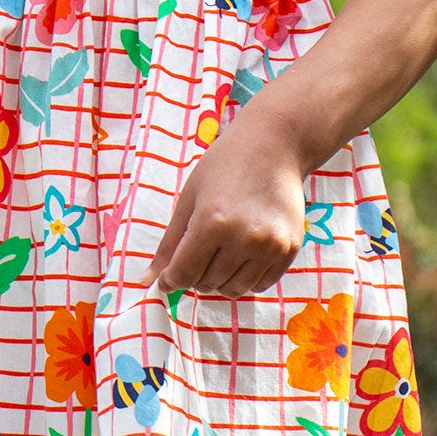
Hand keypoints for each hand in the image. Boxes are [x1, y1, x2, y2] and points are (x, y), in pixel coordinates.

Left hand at [137, 118, 307, 299]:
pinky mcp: (289, 249)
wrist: (273, 146)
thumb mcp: (188, 199)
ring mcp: (270, 246)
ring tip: (219, 253)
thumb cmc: (224, 167)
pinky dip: (245, 277)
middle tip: (199, 250)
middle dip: (195, 275)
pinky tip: (241, 253)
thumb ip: (169, 244)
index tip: (169, 275)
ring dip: (220, 279)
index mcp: (211, 223)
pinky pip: (261, 284)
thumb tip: (147, 282)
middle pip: (208, 283)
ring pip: (234, 289)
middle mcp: (243, 238)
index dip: (171, 279)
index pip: (184, 274)